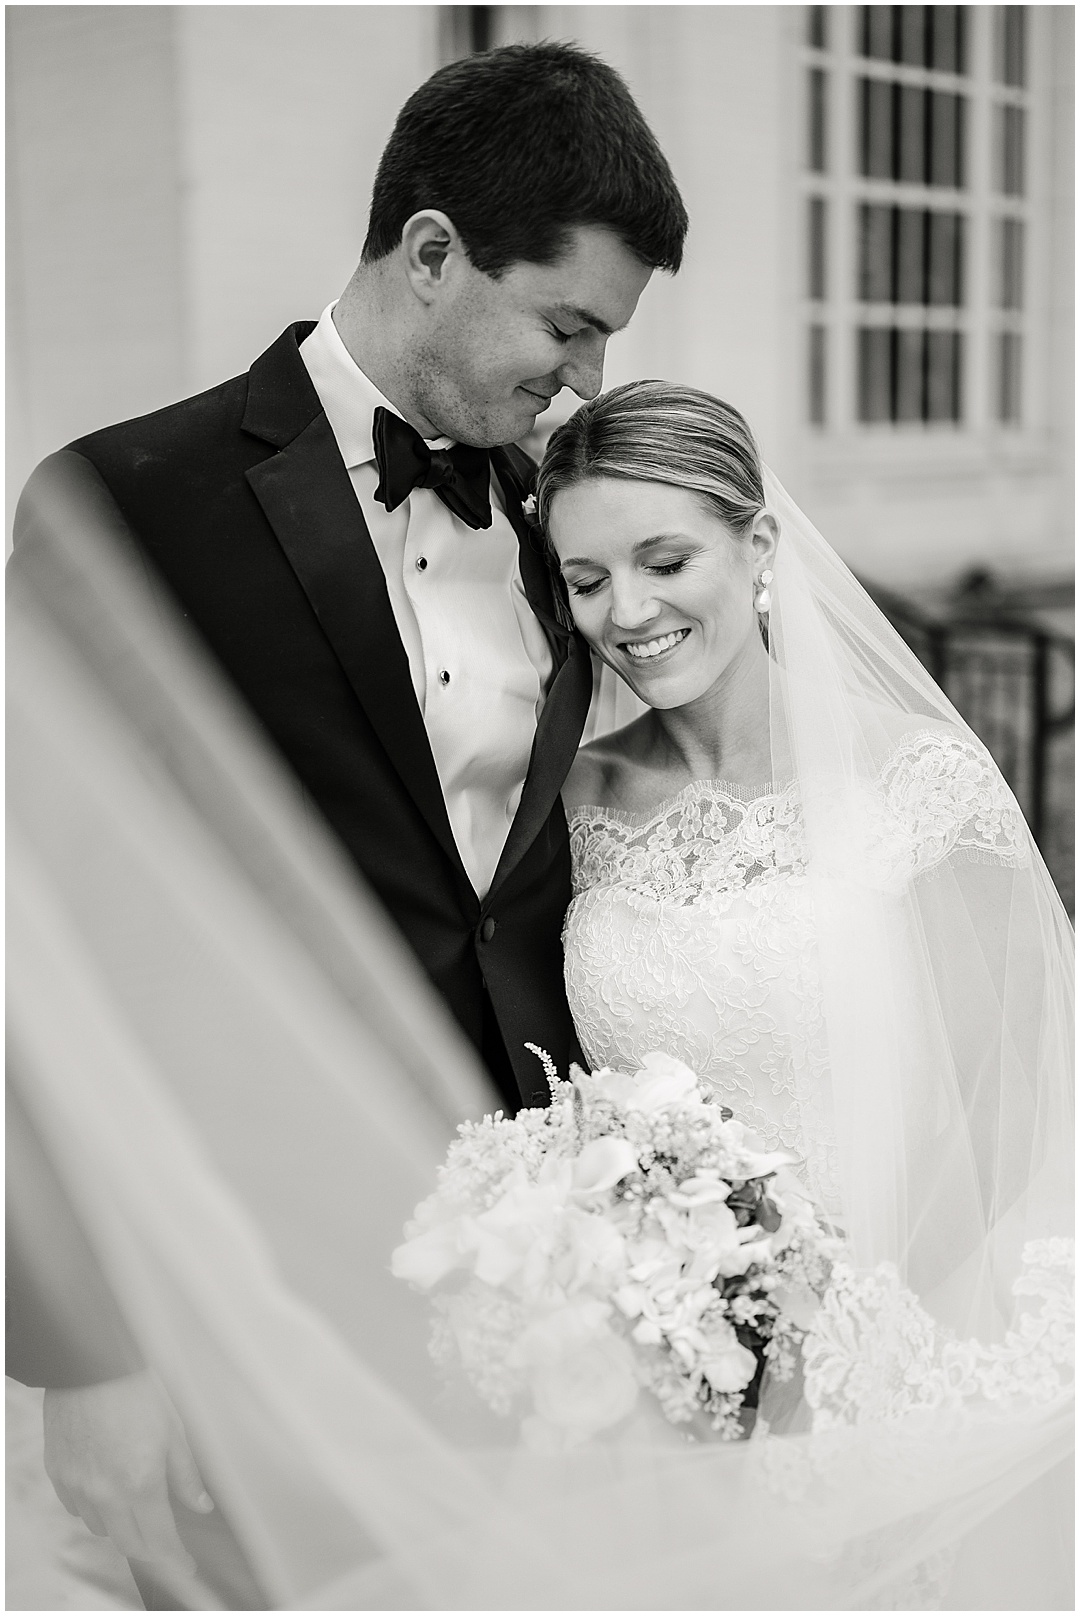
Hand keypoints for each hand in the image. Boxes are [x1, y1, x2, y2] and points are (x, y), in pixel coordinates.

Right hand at [43, 1369, 213, 1573]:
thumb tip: (200, 1505)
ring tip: (136, 1506)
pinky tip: (106, 1490)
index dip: (176, 1559)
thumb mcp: (174, 1429)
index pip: (160, 1540)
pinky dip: (93, 1508)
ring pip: (100, 1528)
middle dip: (151, 1550)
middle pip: (129, 1544)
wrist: (90, 1363)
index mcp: (140, 1482)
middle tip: (166, 1543)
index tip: (186, 1566)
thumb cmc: (136, 1390)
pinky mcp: (58, 1474)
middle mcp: (105, 1493)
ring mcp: (77, 1486)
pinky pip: (76, 1508)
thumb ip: (186, 1474)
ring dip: (121, 1526)